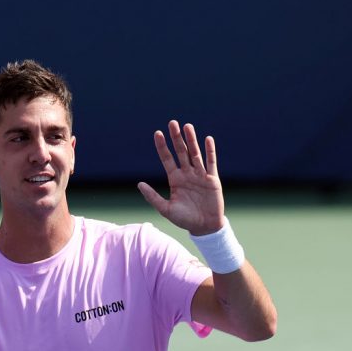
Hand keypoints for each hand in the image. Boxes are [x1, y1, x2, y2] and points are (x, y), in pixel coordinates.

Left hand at [138, 120, 223, 235]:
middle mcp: (187, 174)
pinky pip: (211, 162)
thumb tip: (139, 184)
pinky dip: (210, 151)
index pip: (167, 159)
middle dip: (176, 138)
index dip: (162, 147)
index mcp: (175, 179)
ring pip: (195, 154)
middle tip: (172, 123)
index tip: (157, 134)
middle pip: (181, 152)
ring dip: (191, 140)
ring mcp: (200, 175)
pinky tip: (207, 139)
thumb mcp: (165, 209)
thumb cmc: (184, 219)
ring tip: (187, 126)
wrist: (204, 227)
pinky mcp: (212, 179)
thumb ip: (152, 197)